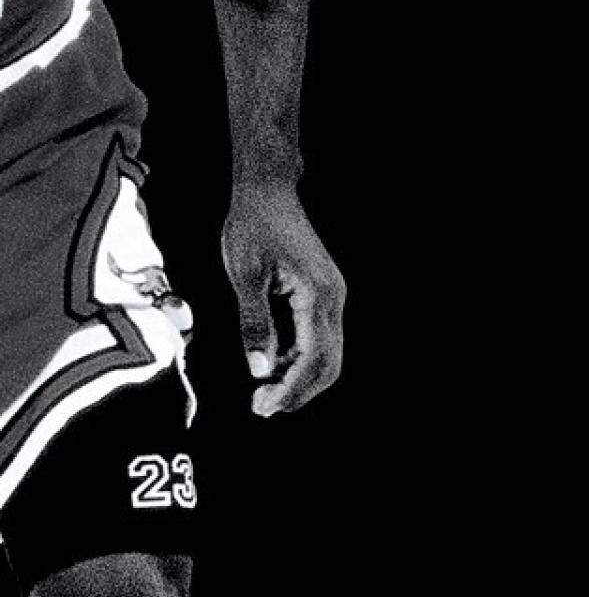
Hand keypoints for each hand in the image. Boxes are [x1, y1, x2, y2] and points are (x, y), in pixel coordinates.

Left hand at [222, 182, 345, 415]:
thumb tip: (260, 369)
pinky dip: (299, 358)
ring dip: (300, 377)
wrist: (267, 189)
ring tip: (264, 391)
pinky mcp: (322, 294)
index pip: (314, 358)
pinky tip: (273, 364)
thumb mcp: (246, 276)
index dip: (290, 388)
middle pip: (329, 363)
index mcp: (318, 295)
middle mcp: (333, 299)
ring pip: (327, 353)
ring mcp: (331, 296)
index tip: (263, 407)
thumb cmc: (253, 225)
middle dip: (299, 390)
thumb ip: (255, 324)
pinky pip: (318, 337)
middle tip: (263, 407)